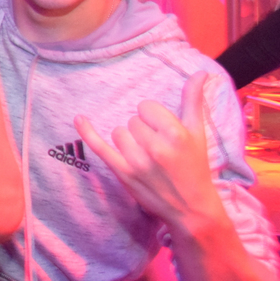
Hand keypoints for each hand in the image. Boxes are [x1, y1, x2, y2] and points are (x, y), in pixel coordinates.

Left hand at [75, 72, 220, 230]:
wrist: (191, 208)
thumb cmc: (195, 166)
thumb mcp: (198, 133)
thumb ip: (193, 101)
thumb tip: (201, 72)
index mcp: (174, 133)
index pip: (146, 107)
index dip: (153, 117)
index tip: (163, 131)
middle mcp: (155, 147)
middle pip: (132, 120)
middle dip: (143, 131)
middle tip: (159, 149)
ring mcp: (136, 161)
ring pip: (118, 132)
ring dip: (129, 141)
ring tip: (146, 156)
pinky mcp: (123, 173)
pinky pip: (99, 147)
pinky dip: (88, 132)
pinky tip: (79, 119)